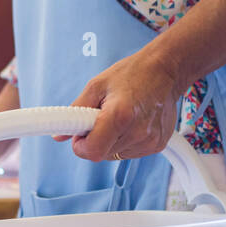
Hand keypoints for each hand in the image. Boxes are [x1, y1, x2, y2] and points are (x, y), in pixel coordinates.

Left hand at [56, 46, 186, 161]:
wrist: (166, 71)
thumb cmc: (132, 74)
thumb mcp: (96, 86)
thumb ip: (75, 112)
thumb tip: (59, 134)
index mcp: (119, 116)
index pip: (92, 151)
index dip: (81, 146)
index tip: (80, 134)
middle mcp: (137, 132)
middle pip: (102, 154)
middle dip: (95, 140)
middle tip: (101, 118)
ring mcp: (150, 141)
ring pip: (115, 154)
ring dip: (110, 141)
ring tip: (119, 117)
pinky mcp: (157, 145)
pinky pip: (130, 152)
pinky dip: (125, 141)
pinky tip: (132, 123)